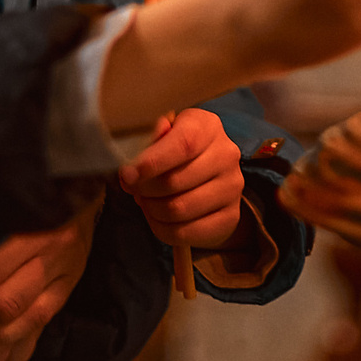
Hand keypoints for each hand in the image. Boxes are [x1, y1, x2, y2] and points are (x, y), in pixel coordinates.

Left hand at [121, 109, 243, 249]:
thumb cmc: (175, 150)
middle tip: (133, 187)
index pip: (183, 144)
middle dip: (144, 189)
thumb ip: (145, 143)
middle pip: (175, 181)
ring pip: (177, 210)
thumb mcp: (161, 135)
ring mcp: (232, 187)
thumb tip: (133, 165)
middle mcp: (226, 155)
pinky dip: (161, 228)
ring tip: (146, 200)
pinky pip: (183, 233)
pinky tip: (157, 216)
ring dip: (151, 209)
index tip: (128, 173)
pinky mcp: (230, 217)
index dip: (152, 162)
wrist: (208, 174)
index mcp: (207, 126)